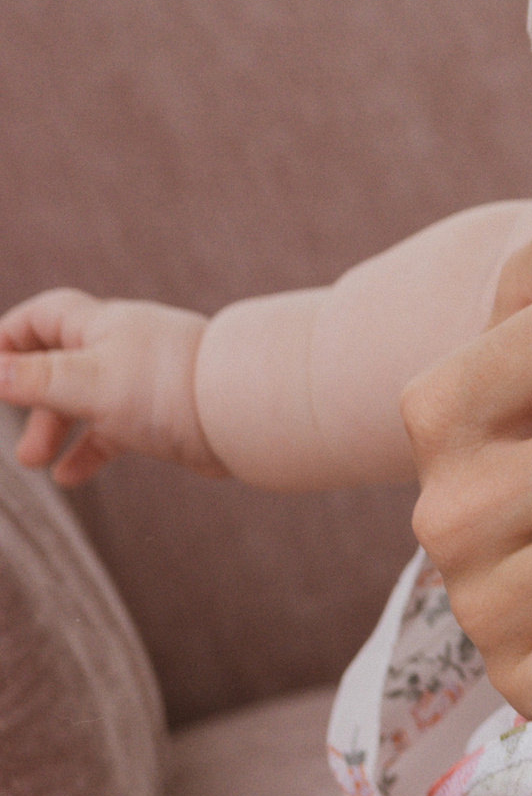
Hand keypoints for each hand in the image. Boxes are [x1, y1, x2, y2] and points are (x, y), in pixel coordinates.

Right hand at [0, 291, 220, 486]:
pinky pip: (113, 430)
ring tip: (33, 461)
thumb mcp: (89, 382)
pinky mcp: (161, 415)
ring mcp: (142, 381)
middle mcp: (120, 348)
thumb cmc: (168, 387)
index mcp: (101, 326)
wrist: (244, 412)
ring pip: (83, 401)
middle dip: (29, 397)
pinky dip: (88, 451)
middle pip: (58, 363)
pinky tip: (69, 477)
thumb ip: (37, 379)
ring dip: (54, 427)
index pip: (42, 318)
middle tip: (16, 437)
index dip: (9, 338)